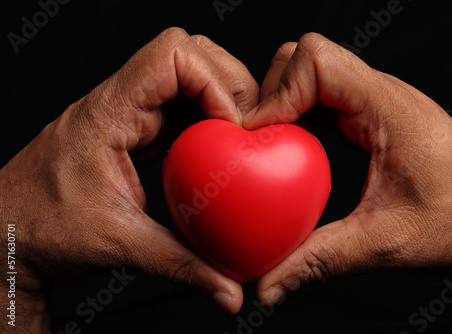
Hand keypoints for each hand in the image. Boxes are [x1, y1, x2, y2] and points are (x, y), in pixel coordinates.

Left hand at [0, 27, 258, 331]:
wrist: (8, 232)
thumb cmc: (42, 228)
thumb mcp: (118, 244)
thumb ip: (180, 264)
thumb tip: (228, 289)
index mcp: (109, 112)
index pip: (171, 55)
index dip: (212, 81)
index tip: (229, 125)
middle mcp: (121, 103)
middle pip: (189, 56)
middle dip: (228, 84)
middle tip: (242, 129)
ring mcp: (129, 114)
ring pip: (188, 78)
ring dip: (221, 101)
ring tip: (235, 138)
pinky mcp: (136, 130)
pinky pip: (181, 109)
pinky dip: (207, 122)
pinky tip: (215, 153)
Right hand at [243, 33, 451, 304]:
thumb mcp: (382, 243)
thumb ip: (318, 260)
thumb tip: (268, 284)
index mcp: (387, 108)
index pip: (317, 62)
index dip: (279, 93)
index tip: (262, 134)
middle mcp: (380, 93)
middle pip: (306, 56)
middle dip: (274, 91)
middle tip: (262, 138)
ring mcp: (374, 101)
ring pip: (312, 71)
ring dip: (285, 102)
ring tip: (274, 143)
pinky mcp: (370, 114)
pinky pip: (323, 95)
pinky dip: (300, 114)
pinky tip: (297, 150)